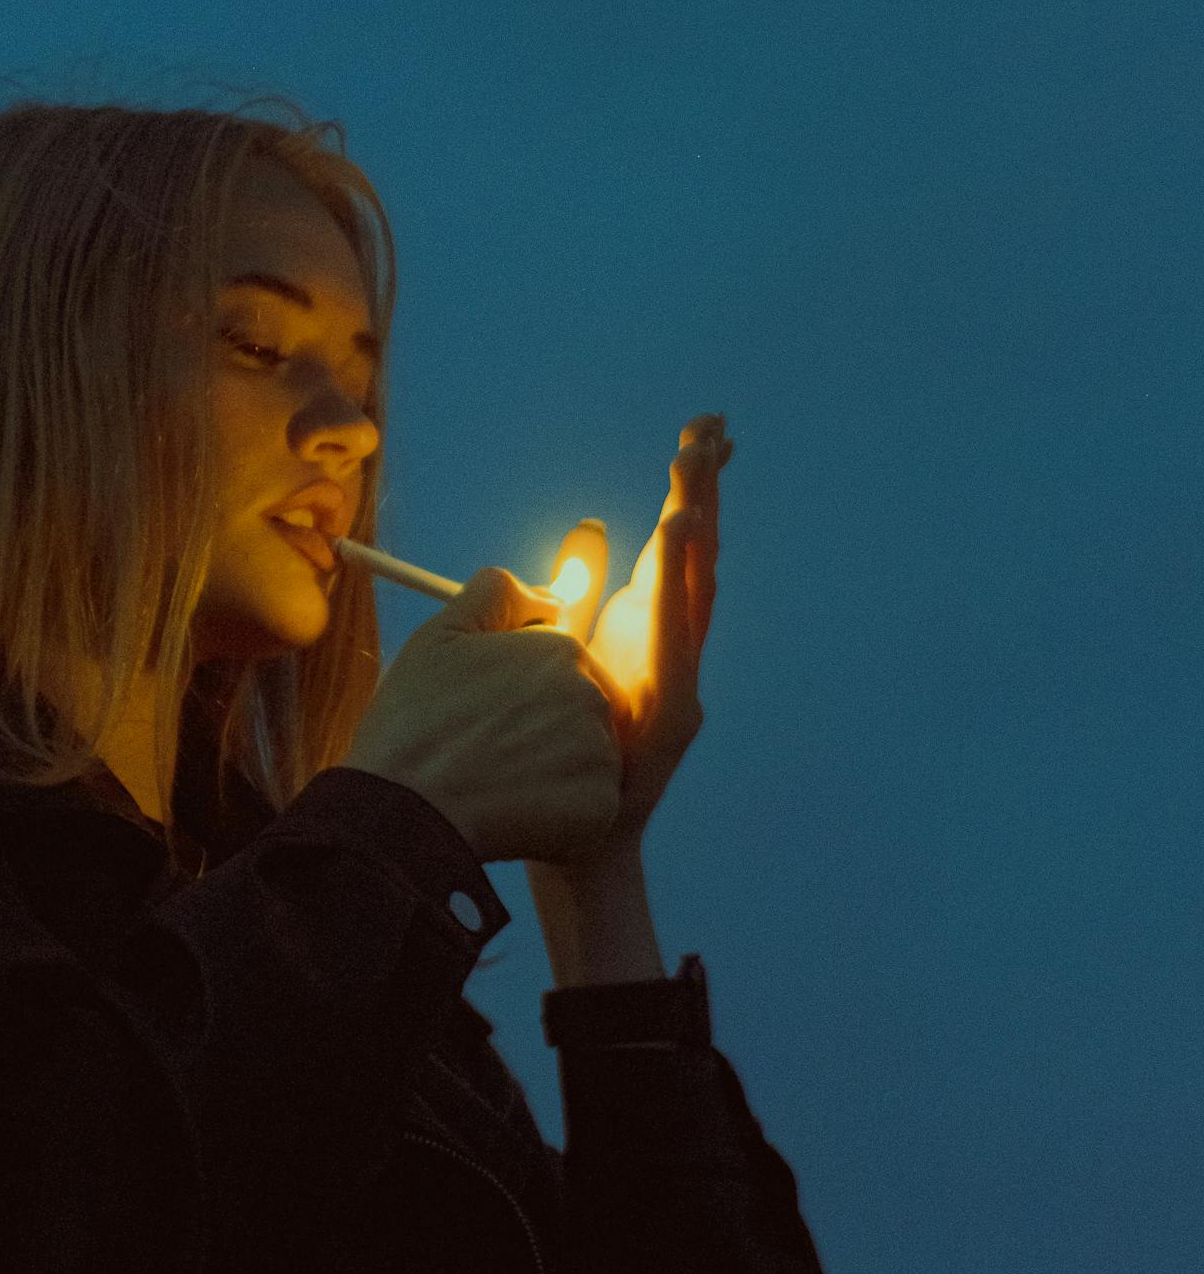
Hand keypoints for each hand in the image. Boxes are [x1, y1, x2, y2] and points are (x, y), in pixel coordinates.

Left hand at [547, 413, 730, 849]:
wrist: (578, 844)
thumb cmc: (571, 755)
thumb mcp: (564, 660)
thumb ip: (578, 595)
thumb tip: (588, 527)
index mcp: (647, 631)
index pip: (675, 544)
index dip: (691, 486)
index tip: (703, 429)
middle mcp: (673, 651)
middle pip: (695, 557)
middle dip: (703, 492)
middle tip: (709, 429)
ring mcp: (678, 686)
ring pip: (692, 597)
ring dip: (695, 538)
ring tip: (693, 484)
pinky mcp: (669, 722)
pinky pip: (672, 651)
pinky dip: (674, 601)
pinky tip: (677, 556)